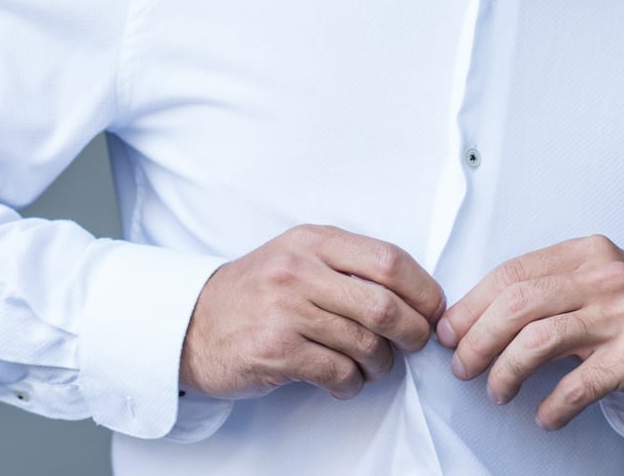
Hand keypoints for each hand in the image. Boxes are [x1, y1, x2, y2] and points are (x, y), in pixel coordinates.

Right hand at [180, 224, 443, 400]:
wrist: (192, 323)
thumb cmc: (256, 292)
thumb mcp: (298, 257)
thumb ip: (348, 264)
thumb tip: (413, 293)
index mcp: (313, 241)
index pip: (388, 260)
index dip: (422, 289)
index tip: (432, 308)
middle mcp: (299, 270)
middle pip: (383, 305)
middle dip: (411, 331)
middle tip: (414, 343)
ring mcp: (285, 311)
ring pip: (364, 344)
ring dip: (381, 364)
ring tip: (373, 366)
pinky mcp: (275, 351)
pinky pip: (338, 372)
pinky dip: (352, 383)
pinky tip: (345, 381)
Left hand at [437, 234, 623, 431]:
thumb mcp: (591, 292)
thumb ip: (542, 294)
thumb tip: (466, 319)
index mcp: (587, 253)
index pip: (513, 272)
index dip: (472, 305)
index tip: (449, 332)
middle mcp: (607, 276)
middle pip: (519, 303)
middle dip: (478, 339)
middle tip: (462, 367)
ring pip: (539, 340)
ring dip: (505, 372)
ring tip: (497, 392)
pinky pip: (577, 385)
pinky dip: (552, 407)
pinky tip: (544, 417)